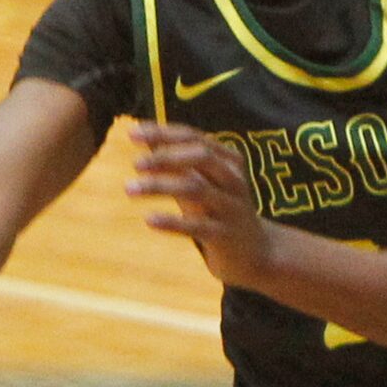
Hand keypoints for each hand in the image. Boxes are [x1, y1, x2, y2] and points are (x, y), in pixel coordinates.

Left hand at [128, 124, 272, 288]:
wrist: (257, 253)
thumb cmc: (220, 212)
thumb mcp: (201, 183)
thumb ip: (175, 162)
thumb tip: (143, 135)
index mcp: (228, 162)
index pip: (194, 138)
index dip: (163, 133)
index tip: (132, 134)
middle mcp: (233, 180)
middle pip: (200, 157)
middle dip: (166, 157)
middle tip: (136, 164)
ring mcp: (230, 208)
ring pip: (195, 189)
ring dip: (159, 186)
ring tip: (129, 189)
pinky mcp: (224, 236)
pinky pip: (197, 226)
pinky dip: (171, 222)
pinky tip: (149, 219)